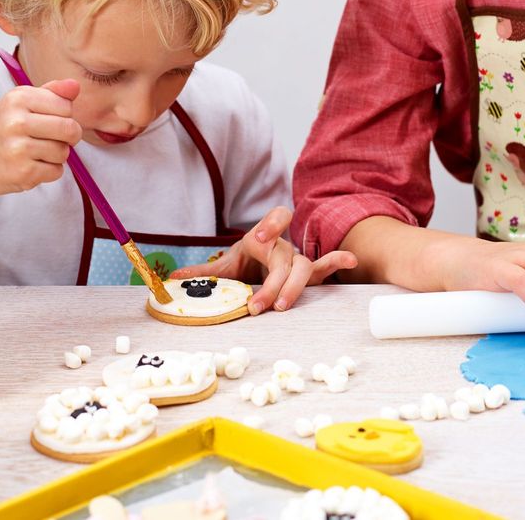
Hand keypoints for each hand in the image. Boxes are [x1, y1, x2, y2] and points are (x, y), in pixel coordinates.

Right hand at [0, 80, 82, 206]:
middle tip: (53, 139)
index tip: (49, 120)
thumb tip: (75, 85)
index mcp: (18, 98)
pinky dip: (49, 171)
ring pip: (64, 152)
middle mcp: (16, 121)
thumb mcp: (19, 104)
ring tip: (36, 152)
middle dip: (69, 136)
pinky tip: (31, 165)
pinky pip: (57, 171)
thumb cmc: (1, 130)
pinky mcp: (23, 173)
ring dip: (57, 155)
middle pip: (70, 129)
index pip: (66, 106)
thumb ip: (50, 93)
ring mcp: (18, 149)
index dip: (64, 115)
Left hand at [168, 206, 356, 314]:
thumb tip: (172, 279)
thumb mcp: (225, 266)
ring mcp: (298, 260)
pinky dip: (338, 261)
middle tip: (255, 306)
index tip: (258, 237)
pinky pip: (326, 267)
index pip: (276, 218)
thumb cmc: (246, 261)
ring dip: (292, 288)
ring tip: (280, 307)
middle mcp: (284, 245)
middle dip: (272, 283)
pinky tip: (352, 261)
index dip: (271, 225)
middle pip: (285, 259)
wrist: (260, 262)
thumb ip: (203, 273)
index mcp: (263, 236)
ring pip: (304, 268)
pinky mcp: (309, 274)